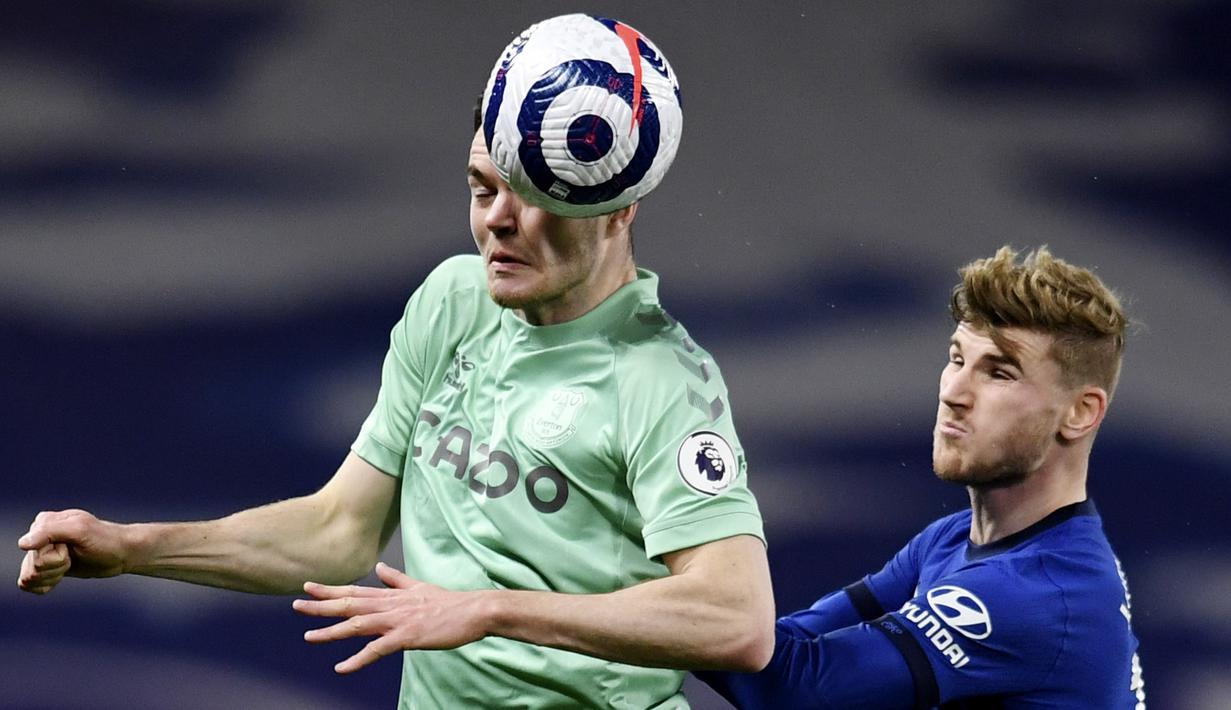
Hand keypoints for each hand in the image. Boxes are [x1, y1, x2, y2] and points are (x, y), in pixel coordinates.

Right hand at [17, 509, 127, 593]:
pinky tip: (62, 574)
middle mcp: (38, 537)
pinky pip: (31, 586)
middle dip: (56, 568)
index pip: (34, 553)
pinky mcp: (44, 567)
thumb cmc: (105, 540)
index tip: (72, 549)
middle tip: (73, 557)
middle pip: (31, 568)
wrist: (121, 553)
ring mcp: (40, 552)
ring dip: (53, 576)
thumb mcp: (80, 531)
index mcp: (43, 523)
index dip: (56, 557)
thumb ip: (50, 532)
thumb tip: (23, 544)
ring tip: (70, 562)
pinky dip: (48, 584)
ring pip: (30, 578)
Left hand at [293, 562, 490, 673]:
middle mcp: (390, 605)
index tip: (308, 587)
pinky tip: (342, 667)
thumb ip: (396, 579)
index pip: (355, 591)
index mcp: (392, 595)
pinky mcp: (407, 637)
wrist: (474, 611)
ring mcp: (397, 620)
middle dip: (322, 605)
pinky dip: (358, 659)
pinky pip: (377, 650)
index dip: (330, 590)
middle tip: (297, 605)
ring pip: (358, 626)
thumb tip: (380, 567)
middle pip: (349, 605)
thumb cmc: (449, 602)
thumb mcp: (419, 586)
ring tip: (310, 636)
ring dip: (332, 631)